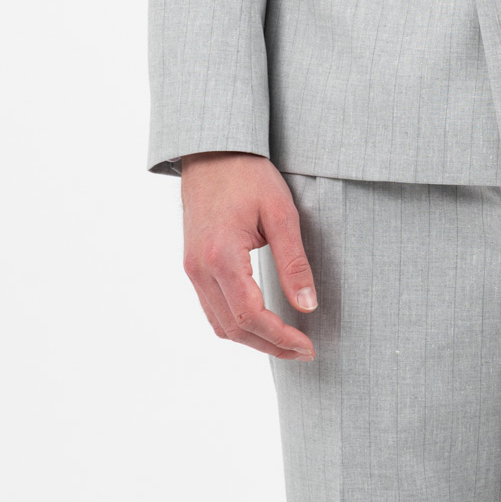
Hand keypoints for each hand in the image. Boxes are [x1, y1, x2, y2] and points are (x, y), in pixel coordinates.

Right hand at [181, 151, 317, 359]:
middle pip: (232, 329)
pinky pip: (212, 308)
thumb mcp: (281, 212)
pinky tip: (261, 322)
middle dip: (269, 346)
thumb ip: (294, 262)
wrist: (212, 150)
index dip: (280, 337)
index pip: (250, 316)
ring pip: (219, 324)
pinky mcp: (193, 265)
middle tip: (304, 351)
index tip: (308, 346)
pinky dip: (237, 324)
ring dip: (252, 340)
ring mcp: (192, 269)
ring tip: (286, 342)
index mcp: (221, 256)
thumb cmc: (248, 174)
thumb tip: (308, 306)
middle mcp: (199, 269)